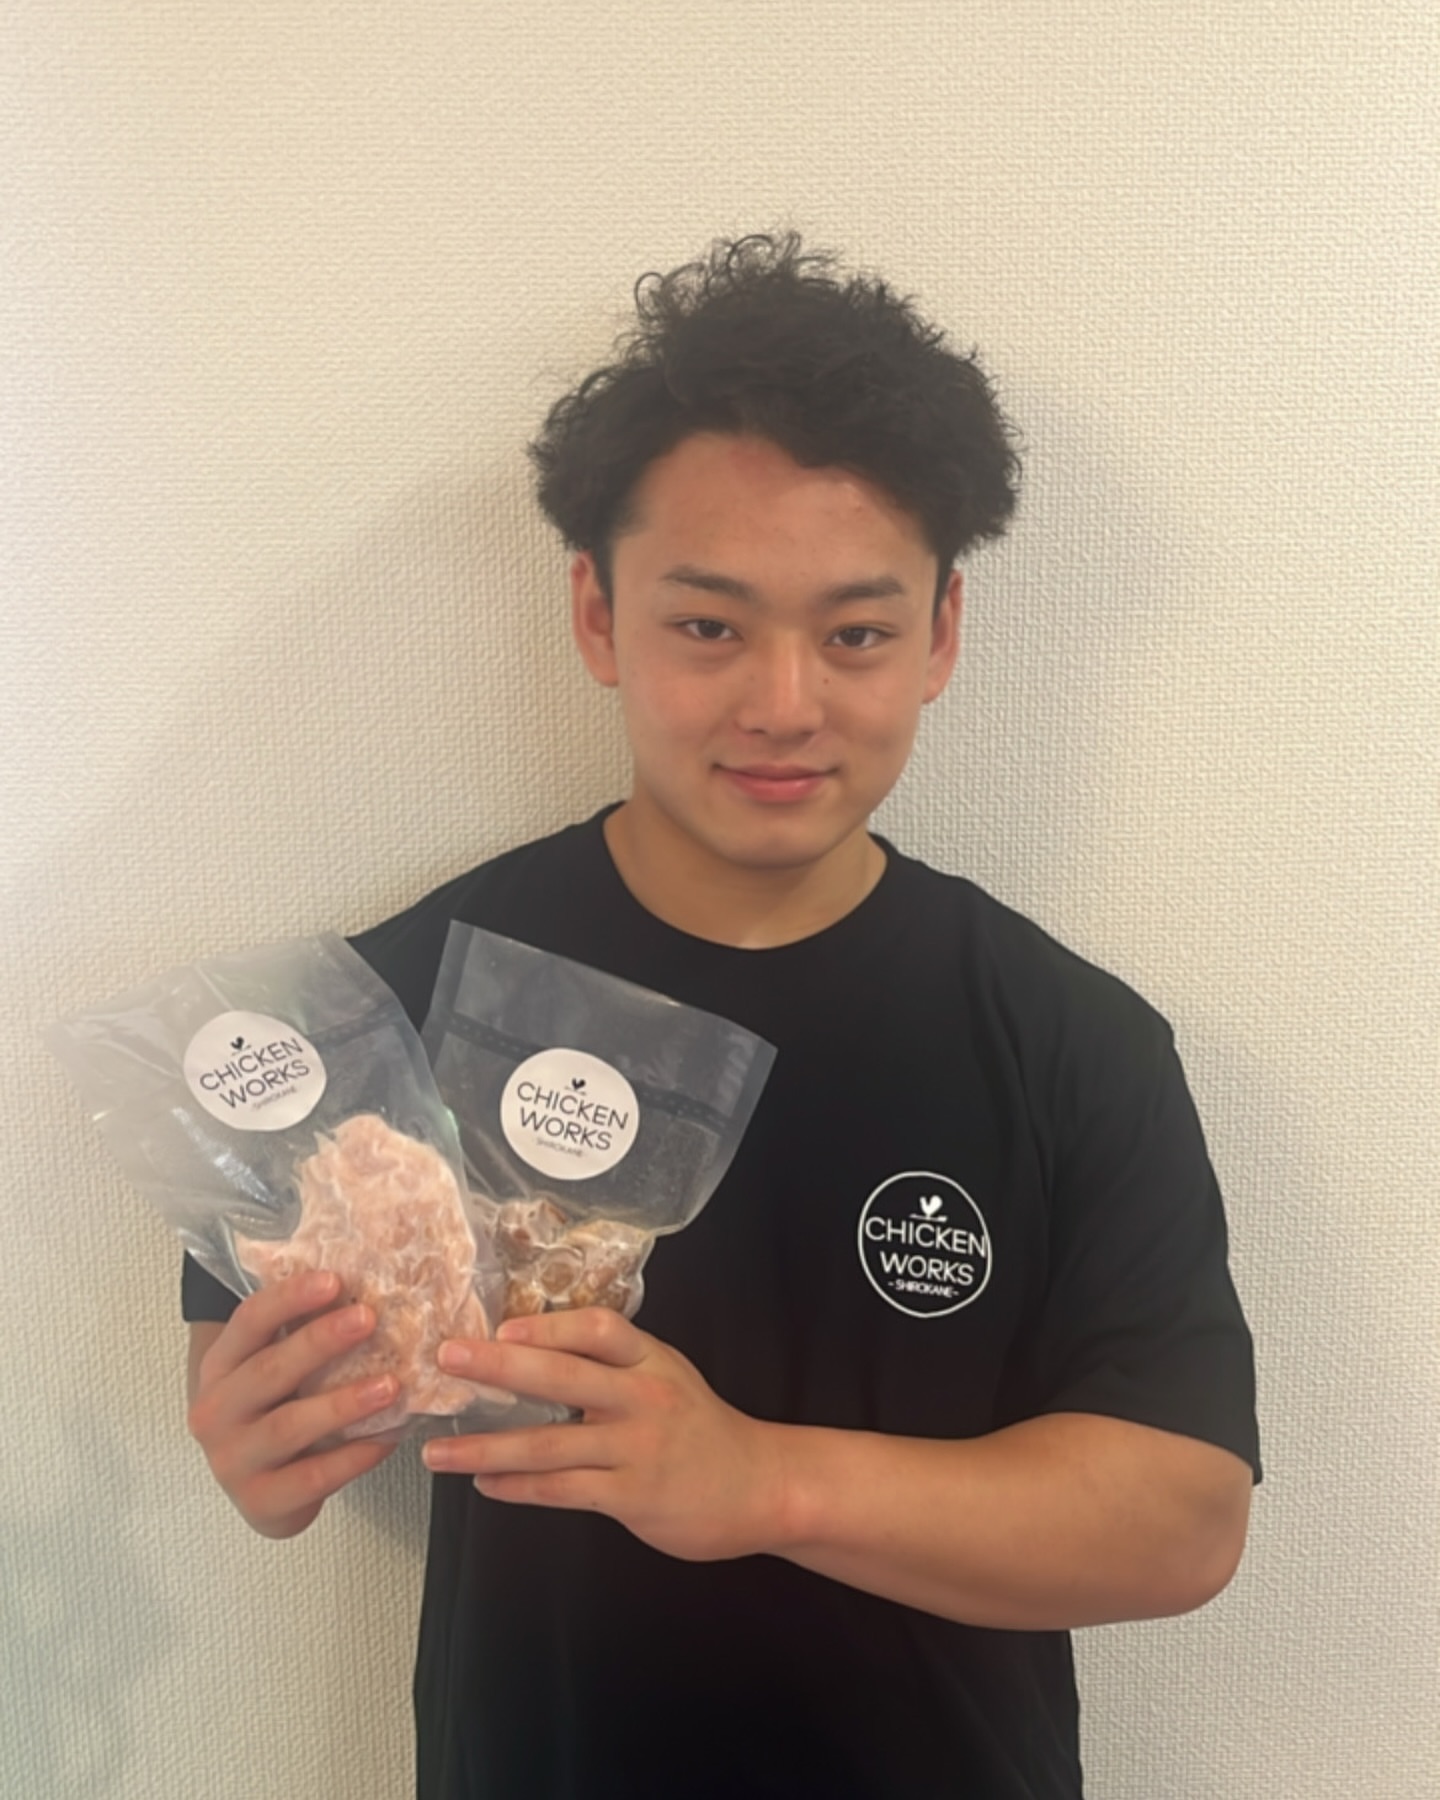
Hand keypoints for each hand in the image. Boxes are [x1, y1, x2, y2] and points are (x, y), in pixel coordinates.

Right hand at [186, 1270, 399, 1538]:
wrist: (259, 1490)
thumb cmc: (276, 1410)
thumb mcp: (275, 1368)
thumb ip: (300, 1331)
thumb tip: (365, 1278)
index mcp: (219, 1367)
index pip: (247, 1323)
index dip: (288, 1299)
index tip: (335, 1280)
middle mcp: (215, 1413)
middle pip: (267, 1371)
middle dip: (319, 1342)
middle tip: (369, 1318)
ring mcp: (232, 1462)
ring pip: (289, 1427)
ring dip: (342, 1403)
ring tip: (391, 1385)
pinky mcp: (259, 1502)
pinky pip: (313, 1477)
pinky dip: (353, 1457)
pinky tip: (387, 1439)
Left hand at [421, 1309, 787, 1562]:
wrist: (760, 1486)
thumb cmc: (701, 1429)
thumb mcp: (667, 1376)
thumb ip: (613, 1365)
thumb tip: (533, 1352)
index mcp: (652, 1360)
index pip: (598, 1329)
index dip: (548, 1326)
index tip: (502, 1326)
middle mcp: (644, 1398)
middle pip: (564, 1377)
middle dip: (500, 1366)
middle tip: (450, 1359)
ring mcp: (638, 1450)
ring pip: (550, 1445)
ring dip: (486, 1449)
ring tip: (438, 1452)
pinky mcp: (632, 1497)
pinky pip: (563, 1491)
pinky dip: (519, 1489)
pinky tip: (486, 1486)